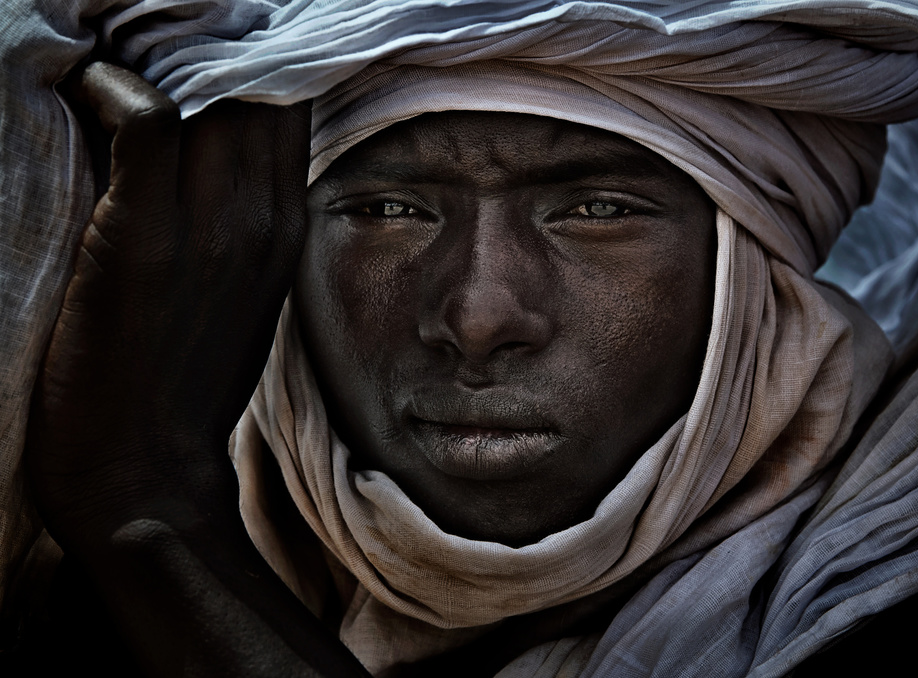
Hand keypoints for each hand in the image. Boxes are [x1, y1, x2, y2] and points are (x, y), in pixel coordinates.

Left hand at [27, 61, 308, 553]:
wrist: (144, 467)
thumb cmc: (184, 383)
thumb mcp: (244, 295)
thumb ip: (245, 219)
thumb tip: (219, 154)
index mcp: (284, 228)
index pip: (287, 103)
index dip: (248, 61)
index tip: (203, 50)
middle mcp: (259, 219)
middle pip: (253, 84)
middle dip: (206, 48)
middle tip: (154, 45)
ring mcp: (206, 229)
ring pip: (207, 90)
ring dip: (156, 61)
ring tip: (112, 66)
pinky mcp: (141, 240)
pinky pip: (145, 121)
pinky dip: (112, 92)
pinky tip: (83, 98)